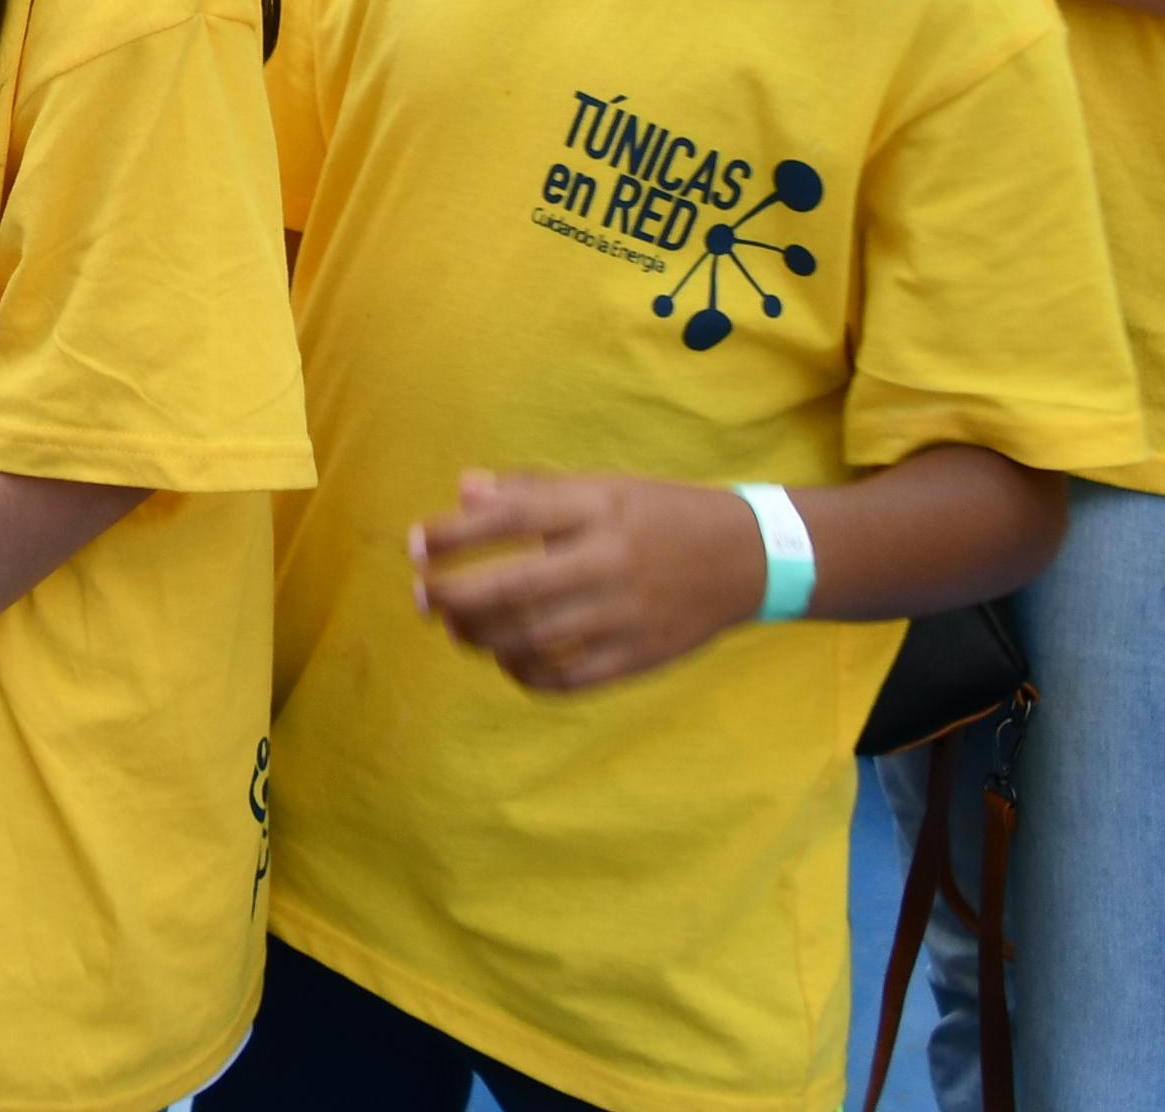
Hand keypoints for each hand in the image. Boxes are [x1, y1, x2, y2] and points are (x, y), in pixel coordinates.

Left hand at [412, 468, 768, 692]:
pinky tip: (506, 660)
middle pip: (513, 587)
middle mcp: (610, 559)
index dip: (453, 533)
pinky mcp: (641, 656)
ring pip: (534, 637)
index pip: (509, 517)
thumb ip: (532, 490)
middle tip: (420, 597)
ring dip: (480, 638)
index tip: (416, 544)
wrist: (748, 557)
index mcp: (598, 507)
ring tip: (455, 629)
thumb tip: (463, 491)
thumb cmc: (657, 515)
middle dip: (453, 596)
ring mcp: (627, 613)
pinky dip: (526, 675)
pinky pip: (569, 678)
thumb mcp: (603, 486)